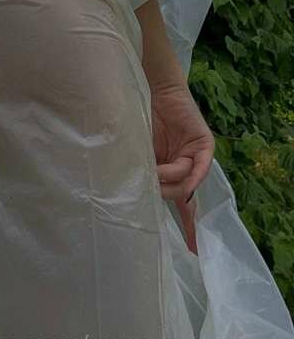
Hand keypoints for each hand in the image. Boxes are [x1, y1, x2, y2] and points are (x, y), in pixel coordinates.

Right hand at [150, 81, 213, 254]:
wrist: (147, 88)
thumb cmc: (134, 117)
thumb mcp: (135, 152)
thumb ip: (142, 172)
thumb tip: (141, 196)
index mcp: (167, 171)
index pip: (180, 204)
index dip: (187, 226)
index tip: (192, 250)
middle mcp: (184, 167)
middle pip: (180, 196)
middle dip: (164, 193)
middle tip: (149, 182)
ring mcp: (195, 156)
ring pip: (187, 183)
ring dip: (170, 179)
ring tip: (154, 167)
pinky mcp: (204, 144)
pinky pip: (200, 166)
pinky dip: (189, 173)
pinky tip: (181, 172)